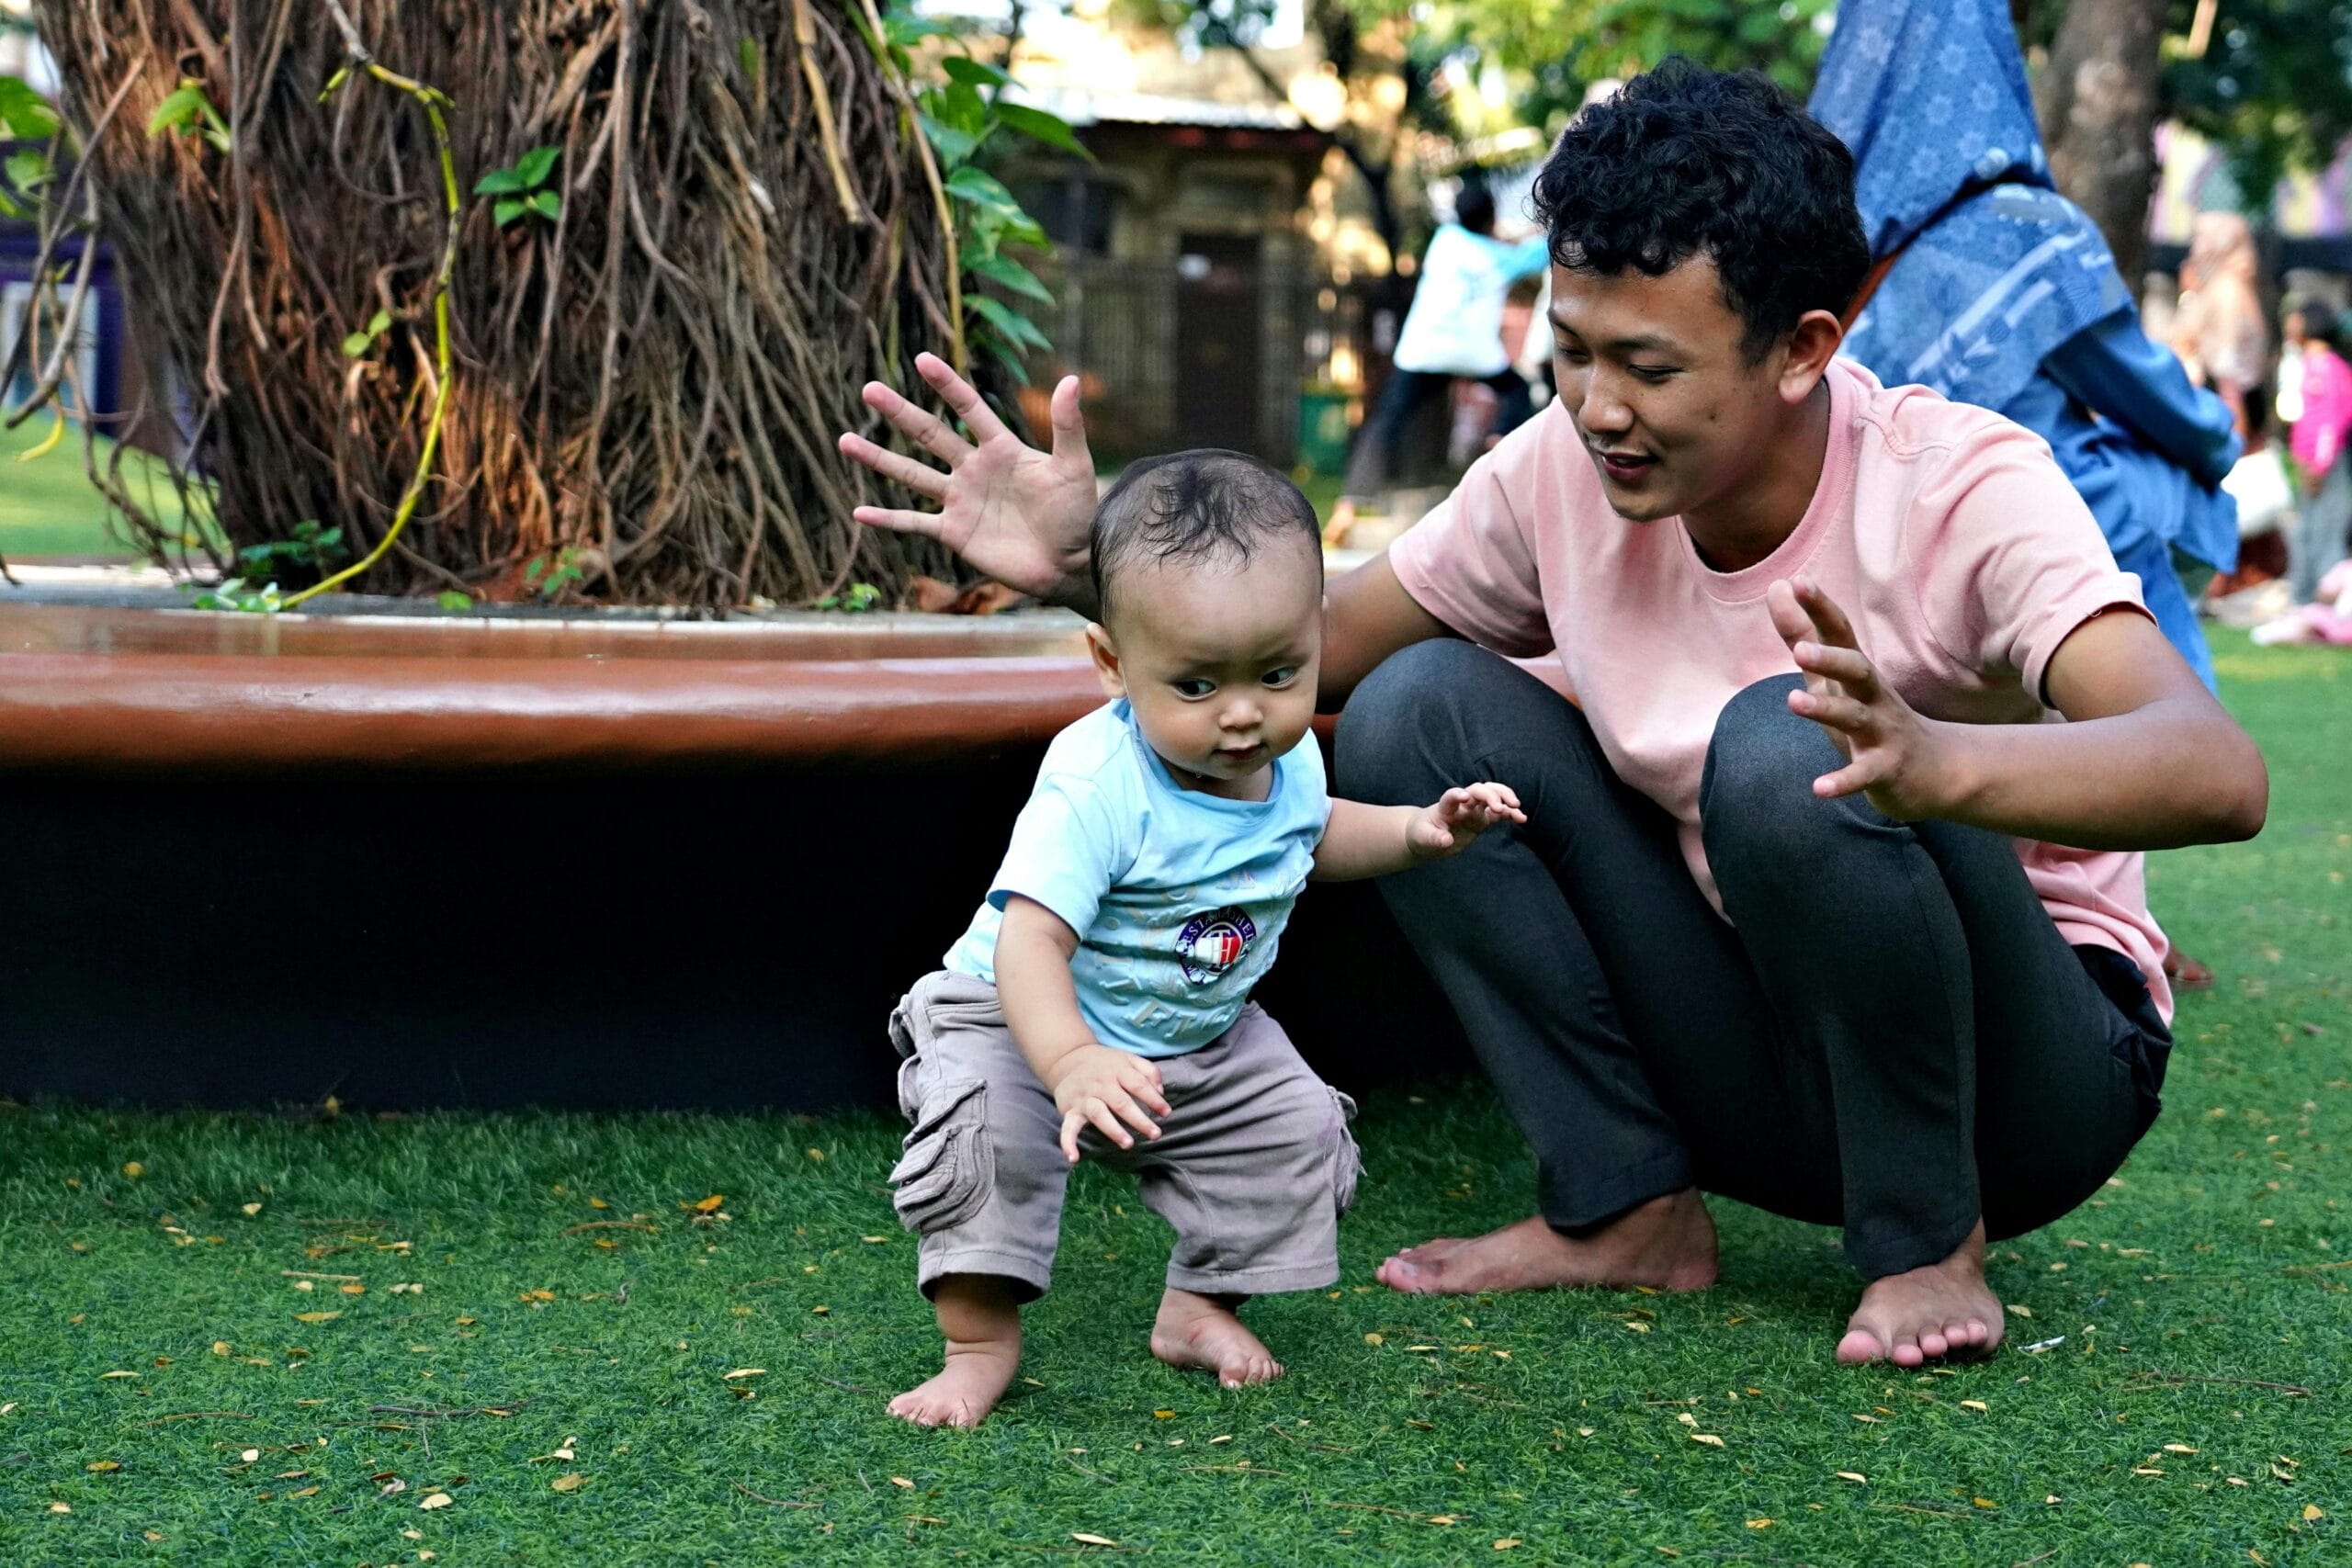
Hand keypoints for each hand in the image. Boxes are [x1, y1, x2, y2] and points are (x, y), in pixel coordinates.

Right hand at [836, 352, 1100, 607]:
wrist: (1070, 564)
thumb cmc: (1078, 514)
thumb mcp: (1075, 467)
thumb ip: (1067, 426)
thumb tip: (1071, 380)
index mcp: (1002, 448)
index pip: (969, 409)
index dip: (947, 385)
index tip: (922, 359)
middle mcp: (974, 469)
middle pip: (929, 434)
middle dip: (899, 412)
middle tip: (869, 389)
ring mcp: (960, 500)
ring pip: (911, 475)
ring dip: (879, 459)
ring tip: (845, 440)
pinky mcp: (954, 533)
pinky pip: (914, 523)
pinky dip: (887, 519)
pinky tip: (859, 511)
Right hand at [1046, 1043, 1170, 1162]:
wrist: (1067, 1058)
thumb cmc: (1106, 1064)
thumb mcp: (1129, 1059)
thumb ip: (1149, 1071)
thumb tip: (1161, 1092)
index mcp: (1118, 1071)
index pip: (1138, 1084)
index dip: (1153, 1098)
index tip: (1166, 1113)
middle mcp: (1101, 1084)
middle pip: (1121, 1102)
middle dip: (1139, 1119)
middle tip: (1155, 1134)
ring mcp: (1085, 1098)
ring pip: (1098, 1114)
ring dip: (1113, 1130)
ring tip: (1128, 1144)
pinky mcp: (1070, 1110)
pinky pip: (1067, 1127)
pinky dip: (1067, 1142)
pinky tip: (1073, 1158)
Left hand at [1406, 782, 1526, 859]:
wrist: (1427, 835)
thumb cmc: (1422, 834)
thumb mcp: (1423, 838)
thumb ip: (1434, 838)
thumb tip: (1446, 841)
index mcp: (1445, 807)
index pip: (1451, 796)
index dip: (1457, 794)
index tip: (1465, 797)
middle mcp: (1462, 804)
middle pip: (1478, 790)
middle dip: (1489, 795)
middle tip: (1499, 807)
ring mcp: (1474, 810)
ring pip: (1492, 795)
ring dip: (1504, 797)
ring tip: (1516, 806)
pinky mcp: (1482, 820)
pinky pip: (1499, 813)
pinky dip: (1510, 814)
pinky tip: (1522, 819)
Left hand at [1767, 577, 1956, 818]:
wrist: (1937, 772)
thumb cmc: (1873, 717)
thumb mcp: (1833, 678)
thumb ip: (1803, 635)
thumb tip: (1777, 586)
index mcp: (1858, 674)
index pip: (1840, 635)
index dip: (1821, 609)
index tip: (1798, 582)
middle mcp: (1873, 697)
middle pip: (1857, 670)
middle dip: (1831, 659)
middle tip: (1800, 651)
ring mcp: (1883, 733)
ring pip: (1856, 718)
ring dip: (1826, 711)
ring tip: (1793, 701)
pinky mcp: (1887, 770)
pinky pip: (1864, 775)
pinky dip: (1843, 781)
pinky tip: (1818, 789)